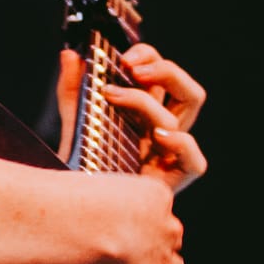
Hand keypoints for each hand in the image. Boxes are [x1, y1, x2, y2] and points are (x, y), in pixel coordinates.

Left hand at [64, 43, 204, 193]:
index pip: (163, 75)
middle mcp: (164, 131)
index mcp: (149, 113)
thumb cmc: (84, 166)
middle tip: (131, 67)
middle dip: (165, 69)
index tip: (122, 57)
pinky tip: (157, 137)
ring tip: (115, 96)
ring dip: (149, 99)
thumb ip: (73, 89)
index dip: (150, 57)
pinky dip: (181, 144)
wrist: (77, 208)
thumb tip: (69, 55)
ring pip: (187, 118)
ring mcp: (170, 154)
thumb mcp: (76, 122)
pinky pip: (195, 162)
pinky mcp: (172, 180)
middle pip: (188, 90)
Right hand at [89, 175, 196, 263]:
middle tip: (138, 248)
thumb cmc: (86, 200)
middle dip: (160, 246)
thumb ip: (102, 194)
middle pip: (172, 241)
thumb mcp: (102, 183)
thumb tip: (80, 195)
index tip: (133, 218)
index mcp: (156, 198)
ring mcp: (159, 263)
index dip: (148, 217)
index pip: (161, 209)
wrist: (94, 222)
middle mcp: (165, 231)